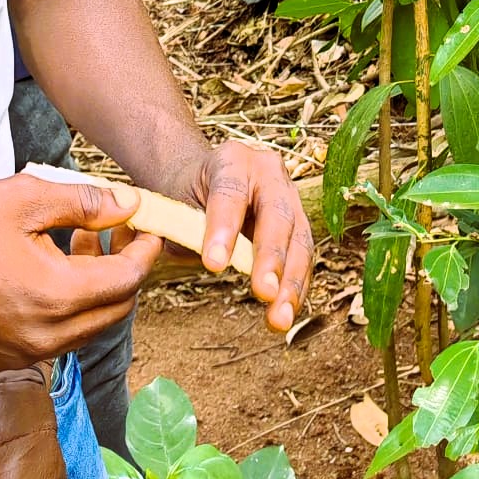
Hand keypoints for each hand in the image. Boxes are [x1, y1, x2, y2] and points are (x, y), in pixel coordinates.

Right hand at [0, 174, 160, 370]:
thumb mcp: (24, 199)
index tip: (148, 227)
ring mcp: (22, 354)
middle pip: (114, 311)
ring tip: (78, 242)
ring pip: (86, 328)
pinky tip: (47, 270)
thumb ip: (83, 202)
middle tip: (116, 230)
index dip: (144, 251)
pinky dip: (66, 309)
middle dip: (124, 270)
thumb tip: (127, 205)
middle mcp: (45, 337)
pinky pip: (54, 339)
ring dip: (96, 288)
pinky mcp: (1, 360)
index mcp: (56, 297)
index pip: (126, 281)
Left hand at [181, 141, 312, 331]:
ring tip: (280, 318)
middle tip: (263, 292)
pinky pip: (304, 256)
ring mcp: (289, 195)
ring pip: (299, 238)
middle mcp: (268, 171)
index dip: (224, 228)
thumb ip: (183, 230)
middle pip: (276, 214)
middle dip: (271, 256)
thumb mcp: (175, 206)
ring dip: (290, 282)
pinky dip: (296, 287)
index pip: (229, 193)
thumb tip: (189, 260)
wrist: (202, 184)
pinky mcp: (299, 222)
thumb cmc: (186, 197)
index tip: (213, 265)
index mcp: (231, 160)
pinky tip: (287, 313)